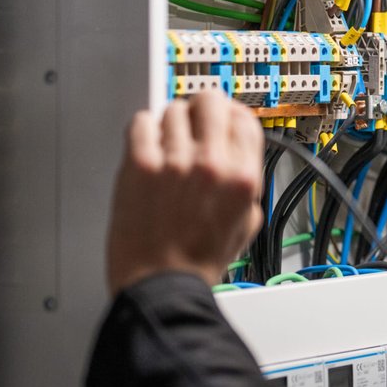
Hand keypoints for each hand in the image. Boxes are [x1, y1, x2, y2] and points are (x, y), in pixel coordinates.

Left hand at [105, 91, 264, 296]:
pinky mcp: (140, 164)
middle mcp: (212, 163)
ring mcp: (175, 161)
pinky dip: (143, 130)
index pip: (243, 118)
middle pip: (210, 101)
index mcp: (242, 177)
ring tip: (165, 146)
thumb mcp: (246, 223)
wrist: (161, 284)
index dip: (231, 114)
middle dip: (201, 110)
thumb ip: (246, 183)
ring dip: (170, 124)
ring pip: (173, 110)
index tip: (221, 118)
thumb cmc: (197, 262)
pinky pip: (142, 122)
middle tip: (192, 122)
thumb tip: (236, 155)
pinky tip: (146, 147)